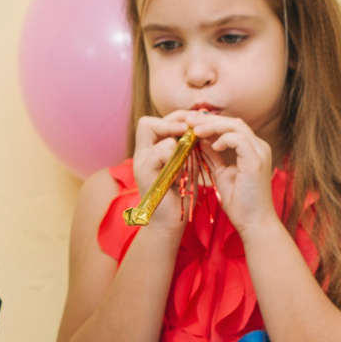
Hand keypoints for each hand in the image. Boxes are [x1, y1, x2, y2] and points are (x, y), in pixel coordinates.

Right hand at [131, 114, 194, 233]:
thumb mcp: (185, 164)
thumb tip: (200, 127)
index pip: (154, 122)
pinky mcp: (144, 173)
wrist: (169, 223)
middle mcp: (141, 154)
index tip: (194, 123)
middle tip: (193, 129)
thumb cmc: (180, 195)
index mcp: (149, 150)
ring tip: (190, 156)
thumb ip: (187, 147)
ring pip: (156, 134)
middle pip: (146, 122)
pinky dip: (177, 155)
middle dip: (174, 121)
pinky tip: (185, 167)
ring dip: (179, 142)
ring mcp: (140, 163)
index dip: (173, 118)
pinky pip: (160, 151)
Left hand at [184, 112, 277, 234]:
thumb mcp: (221, 173)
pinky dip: (223, 138)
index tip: (190, 124)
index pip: (231, 126)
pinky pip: (238, 139)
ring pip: (235, 126)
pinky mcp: (256, 160)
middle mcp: (259, 147)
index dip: (210, 122)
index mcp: (252, 149)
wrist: (253, 223)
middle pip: (233, 121)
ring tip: (194, 130)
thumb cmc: (239, 202)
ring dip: (212, 125)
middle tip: (187, 120)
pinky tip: (211, 145)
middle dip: (208, 119)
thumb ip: (214, 156)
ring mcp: (259, 152)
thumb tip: (201, 140)